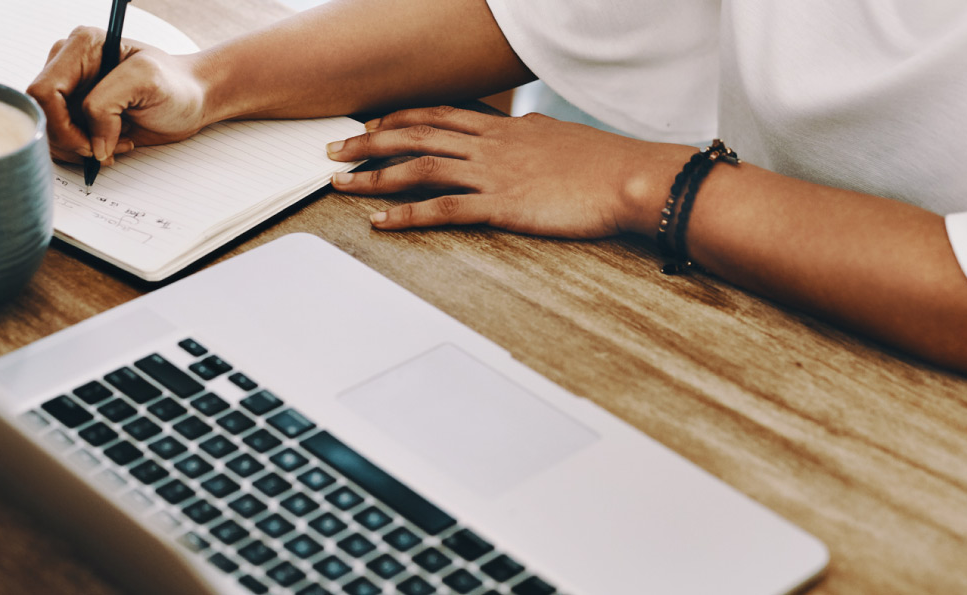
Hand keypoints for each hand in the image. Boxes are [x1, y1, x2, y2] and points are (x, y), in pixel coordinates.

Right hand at [27, 26, 210, 163]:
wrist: (189, 100)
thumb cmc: (175, 85)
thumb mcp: (147, 81)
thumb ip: (106, 104)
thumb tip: (91, 141)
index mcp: (81, 47)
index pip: (44, 91)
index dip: (62, 125)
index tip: (92, 144)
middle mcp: (68, 64)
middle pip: (41, 113)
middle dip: (71, 140)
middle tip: (105, 149)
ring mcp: (70, 88)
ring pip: (48, 130)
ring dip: (80, 148)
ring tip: (115, 144)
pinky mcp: (74, 110)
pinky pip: (60, 138)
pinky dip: (83, 150)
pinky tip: (110, 145)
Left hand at [324, 107, 692, 238]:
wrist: (631, 178)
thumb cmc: (604, 162)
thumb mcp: (559, 135)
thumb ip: (531, 134)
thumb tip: (520, 128)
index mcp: (504, 127)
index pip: (440, 115)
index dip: (400, 118)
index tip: (372, 125)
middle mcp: (491, 145)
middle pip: (416, 133)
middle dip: (370, 142)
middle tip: (336, 150)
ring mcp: (493, 174)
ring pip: (420, 166)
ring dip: (375, 176)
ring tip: (342, 184)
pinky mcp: (502, 206)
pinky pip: (444, 209)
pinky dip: (408, 214)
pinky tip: (382, 221)